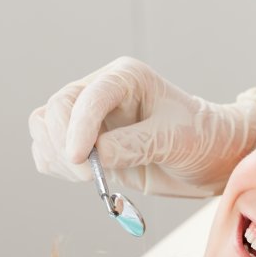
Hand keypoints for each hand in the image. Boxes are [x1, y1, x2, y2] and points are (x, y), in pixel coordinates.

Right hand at [28, 56, 255, 195]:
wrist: (211, 158)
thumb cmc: (201, 139)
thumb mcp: (175, 140)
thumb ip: (136, 145)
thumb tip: (94, 156)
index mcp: (125, 78)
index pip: (88, 97)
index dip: (77, 127)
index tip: (80, 160)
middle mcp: (102, 92)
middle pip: (56, 110)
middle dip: (65, 145)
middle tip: (90, 177)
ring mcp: (90, 119)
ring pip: (44, 129)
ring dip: (57, 157)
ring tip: (91, 178)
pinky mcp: (86, 144)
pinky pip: (49, 151)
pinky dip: (56, 167)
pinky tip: (86, 178)